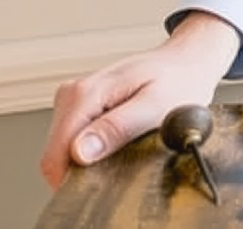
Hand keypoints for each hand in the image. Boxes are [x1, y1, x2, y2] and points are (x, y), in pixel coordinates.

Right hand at [38, 12, 240, 189]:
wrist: (186, 62)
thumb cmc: (177, 81)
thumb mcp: (155, 107)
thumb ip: (117, 128)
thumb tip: (80, 152)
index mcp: (86, 93)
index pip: (56, 152)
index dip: (74, 176)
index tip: (102, 181)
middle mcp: (73, 93)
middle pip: (56, 153)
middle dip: (84, 166)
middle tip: (126, 155)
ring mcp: (74, 100)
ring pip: (63, 150)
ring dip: (90, 158)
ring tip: (127, 142)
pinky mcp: (82, 108)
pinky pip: (74, 141)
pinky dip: (94, 149)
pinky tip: (120, 137)